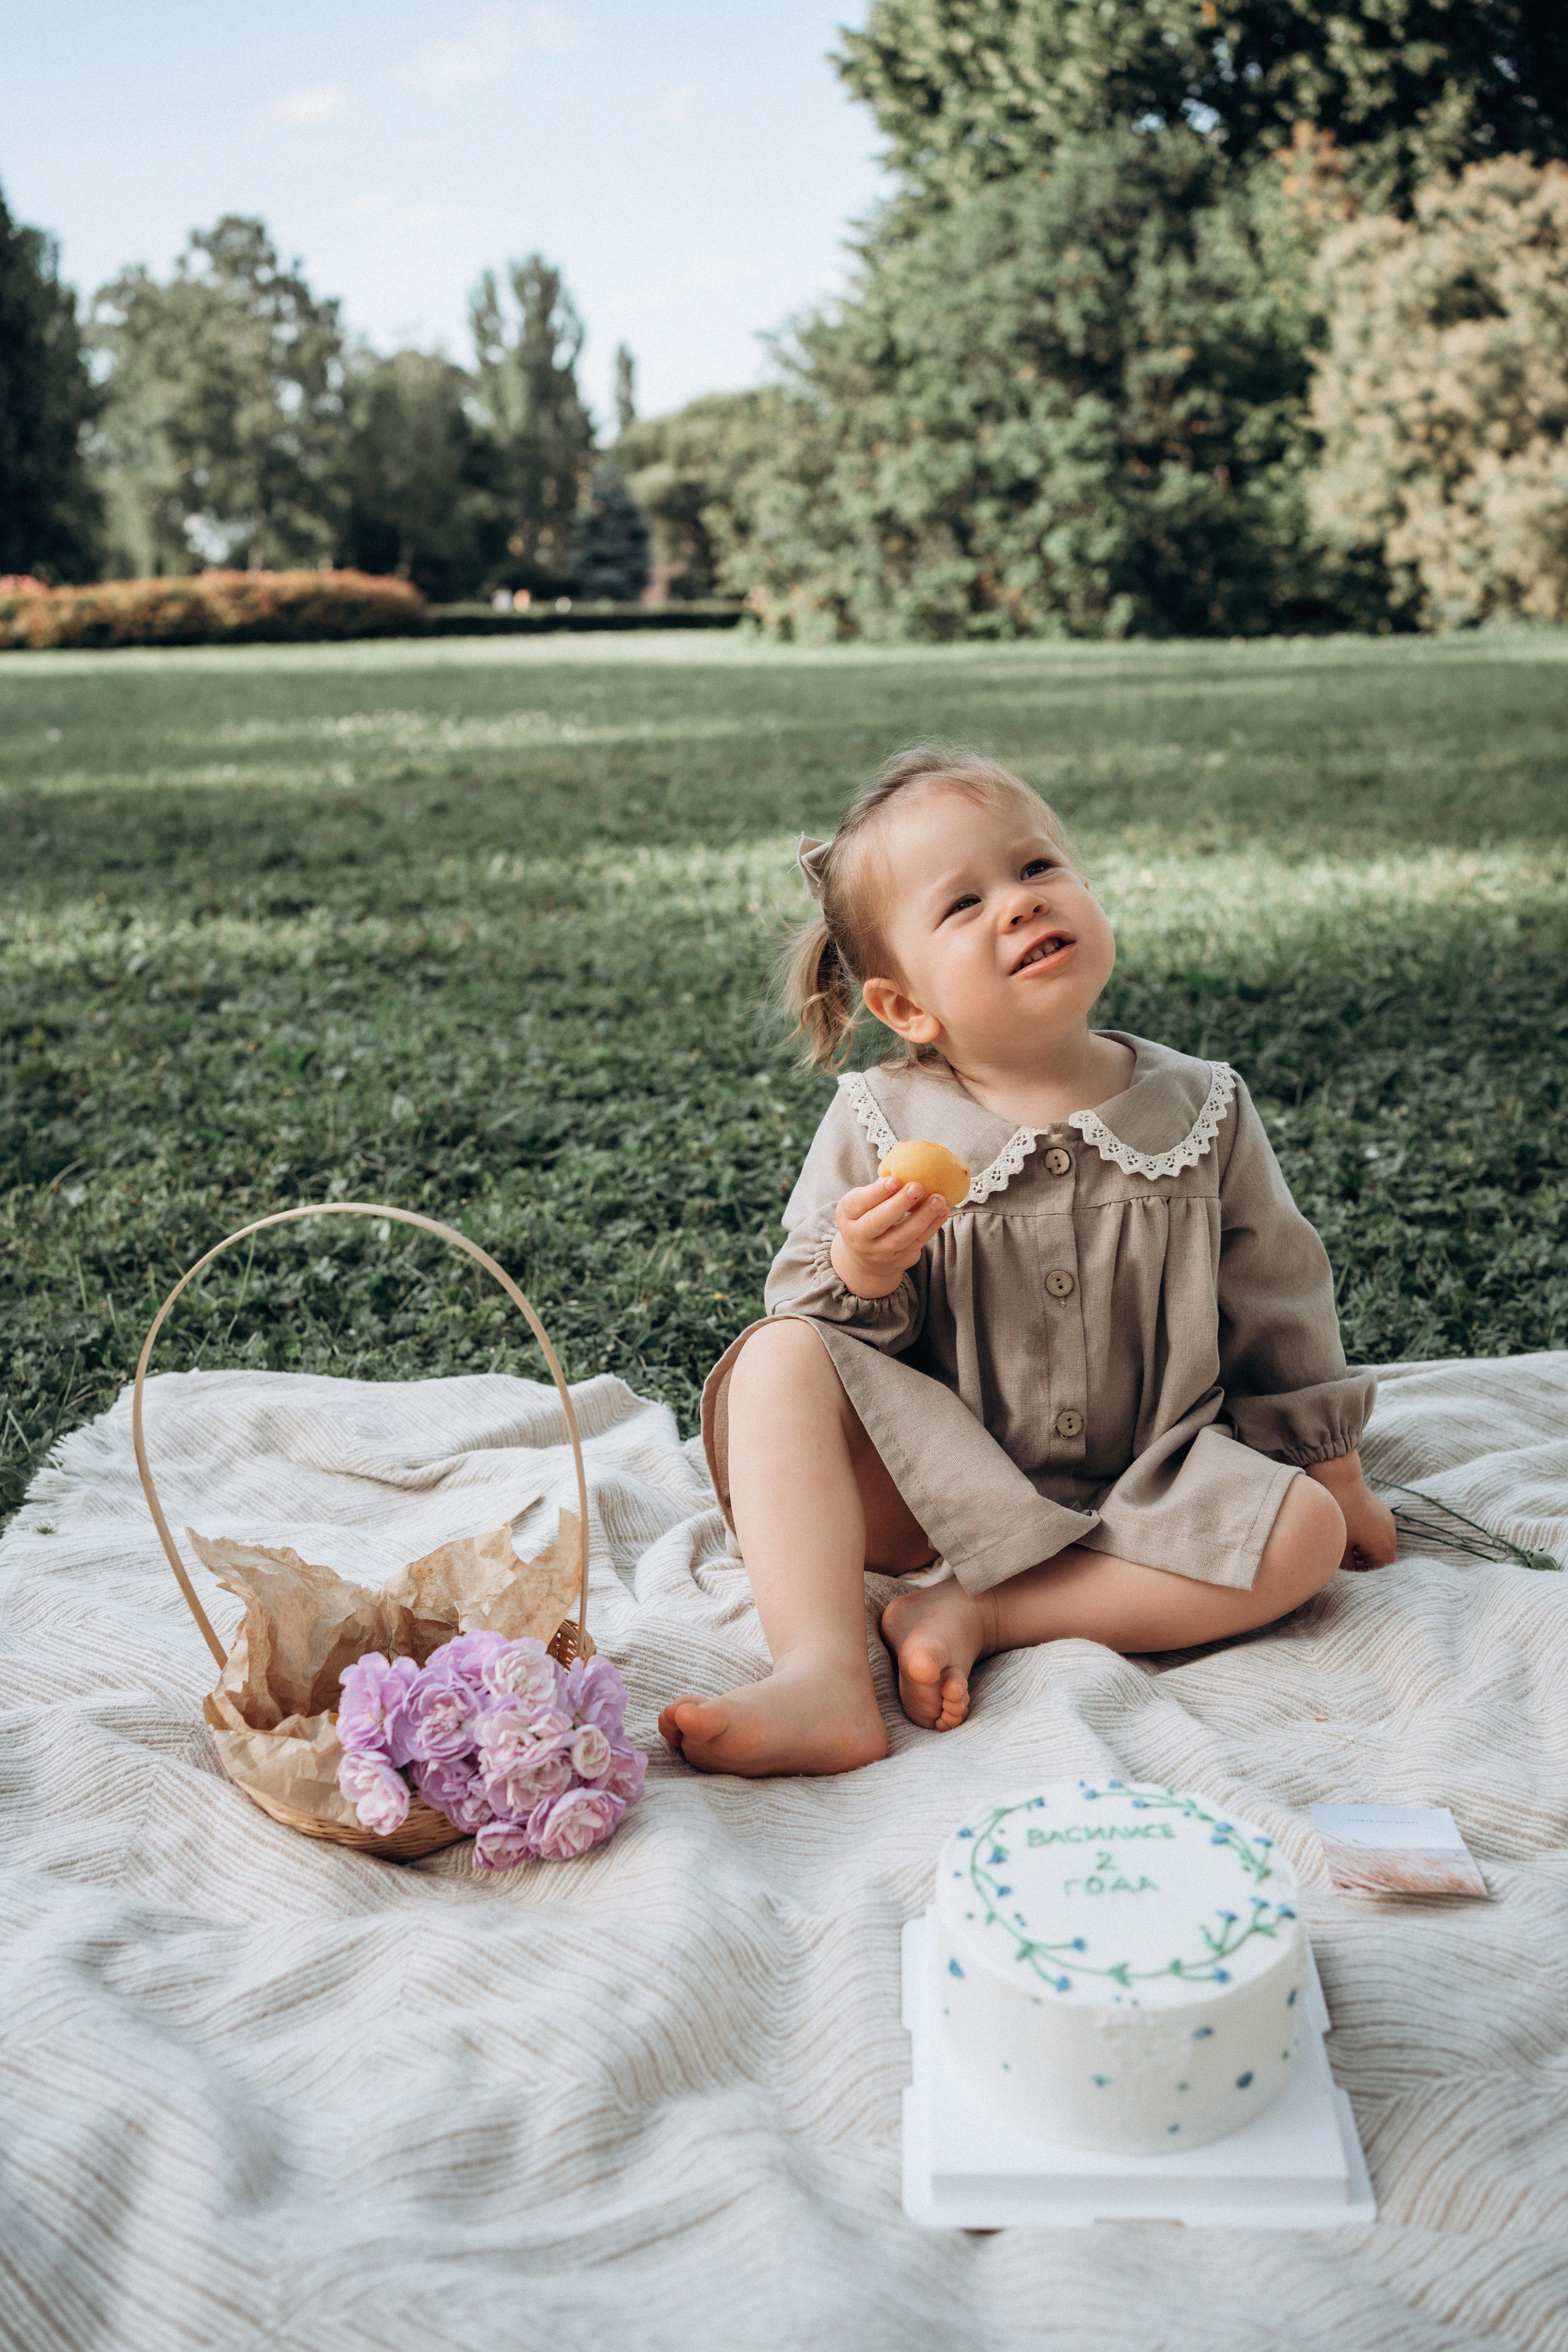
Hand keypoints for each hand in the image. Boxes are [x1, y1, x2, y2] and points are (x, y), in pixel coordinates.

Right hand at [830, 1175, 947, 1299]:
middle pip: (878, 1221)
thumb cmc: (869, 1216)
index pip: (859, 1202)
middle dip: (899, 1204)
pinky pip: (917, 1243)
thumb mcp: (866, 1199)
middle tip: (918, 1187)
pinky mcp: (898, 1260)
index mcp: (847, 1214)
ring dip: (922, 1217)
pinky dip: (932, 1227)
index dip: (877, 1192)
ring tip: (938, 1199)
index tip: (895, 1179)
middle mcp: (858, 1236)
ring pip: (900, 1237)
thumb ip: (884, 1178)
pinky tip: (942, 1211)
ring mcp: (878, 1252)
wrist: (865, 1258)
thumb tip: (905, 1145)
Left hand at [1306, 1450, 1396, 1572]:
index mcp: (1383, 1547)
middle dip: (1368, 1563)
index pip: (1382, 1571)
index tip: (1352, 1575)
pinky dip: (1369, 1536)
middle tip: (1349, 1563)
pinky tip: (1352, 1532)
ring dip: (1368, 1549)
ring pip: (1381, 1544)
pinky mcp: (1381, 1511)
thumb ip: (1349, 1566)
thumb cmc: (1339, 1516)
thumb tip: (1352, 1575)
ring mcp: (1388, 1521)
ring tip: (1349, 1547)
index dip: (1367, 1576)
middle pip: (1383, 1559)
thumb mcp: (1340, 1546)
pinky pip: (1379, 1531)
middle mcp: (1391, 1535)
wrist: (1339, 1480)